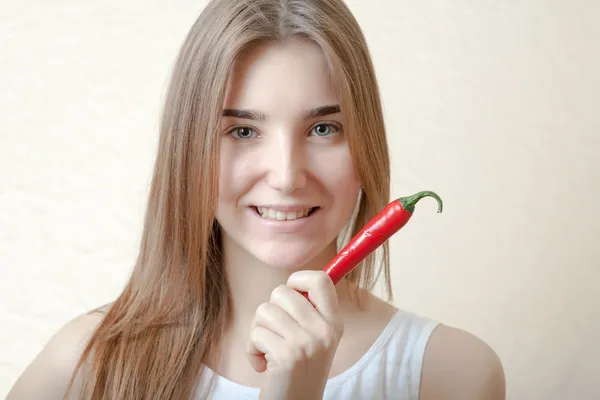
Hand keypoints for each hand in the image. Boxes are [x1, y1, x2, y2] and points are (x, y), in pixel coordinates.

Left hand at [247, 270, 343, 399]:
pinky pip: (256, 334)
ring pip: (264, 311)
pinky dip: (252, 350)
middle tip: (275, 332)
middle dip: (269, 310)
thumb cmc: (298, 370)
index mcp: (334, 322)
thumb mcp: (314, 338)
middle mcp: (325, 330)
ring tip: (268, 350)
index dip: (298, 280)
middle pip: (281, 291)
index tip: (290, 296)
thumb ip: (307, 311)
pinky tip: (263, 365)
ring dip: (258, 331)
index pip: (321, 280)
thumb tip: (293, 281)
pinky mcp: (288, 356)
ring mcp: (307, 342)